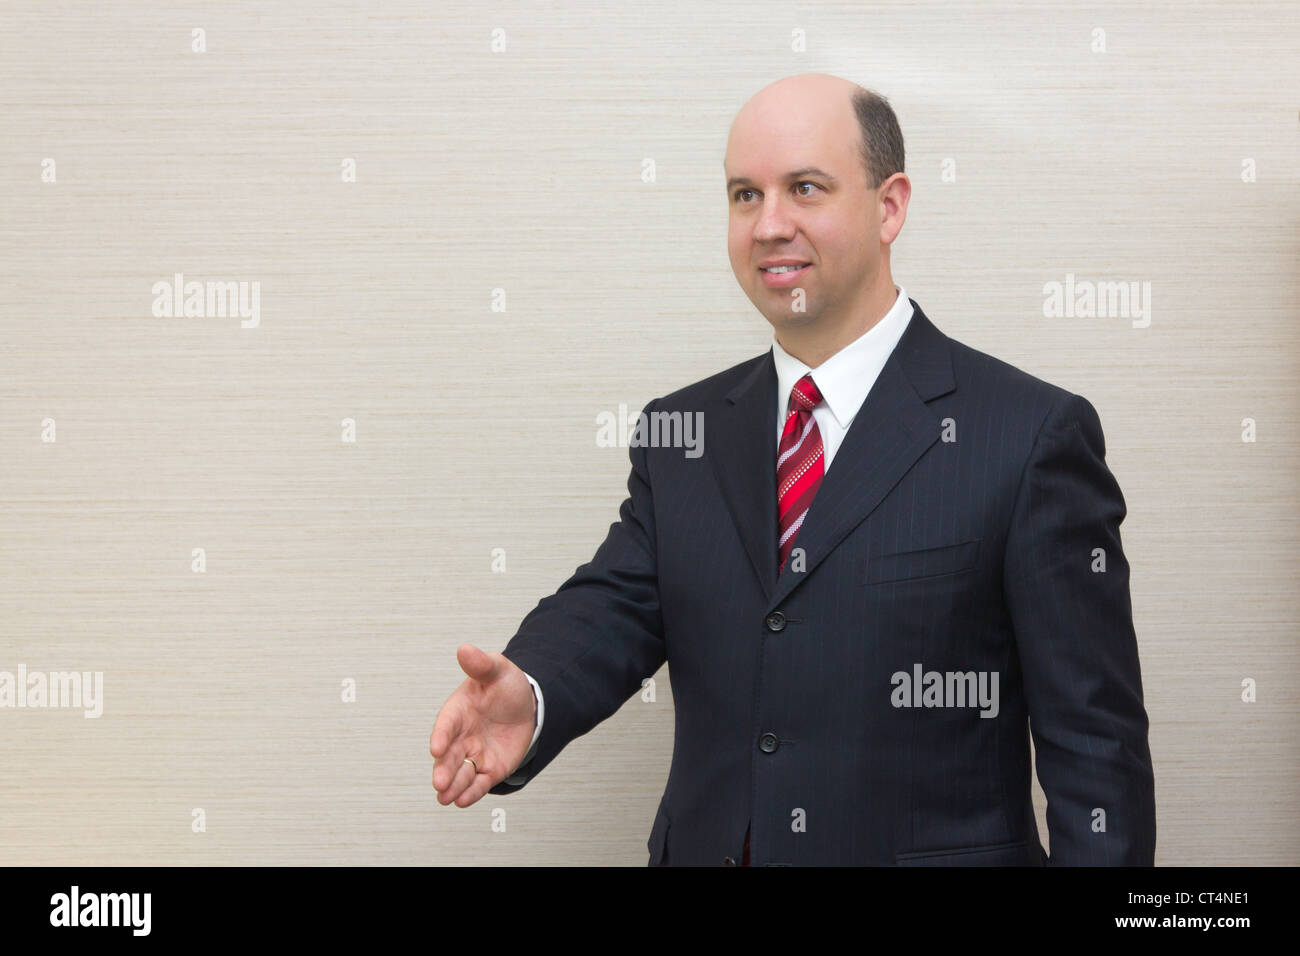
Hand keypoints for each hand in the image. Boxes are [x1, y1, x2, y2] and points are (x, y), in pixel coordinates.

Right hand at [430, 644, 536, 807]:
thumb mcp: (496, 669)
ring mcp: (474, 754)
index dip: (441, 736)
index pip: (446, 724)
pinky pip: (478, 783)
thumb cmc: (505, 685)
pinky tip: (462, 801)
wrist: (527, 704)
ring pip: (460, 773)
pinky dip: (470, 793)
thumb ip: (480, 664)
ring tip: (445, 797)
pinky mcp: (489, 769)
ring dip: (452, 785)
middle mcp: (461, 736)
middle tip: (438, 782)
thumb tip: (464, 649)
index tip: (436, 748)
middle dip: (443, 769)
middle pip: (449, 755)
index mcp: (458, 711)